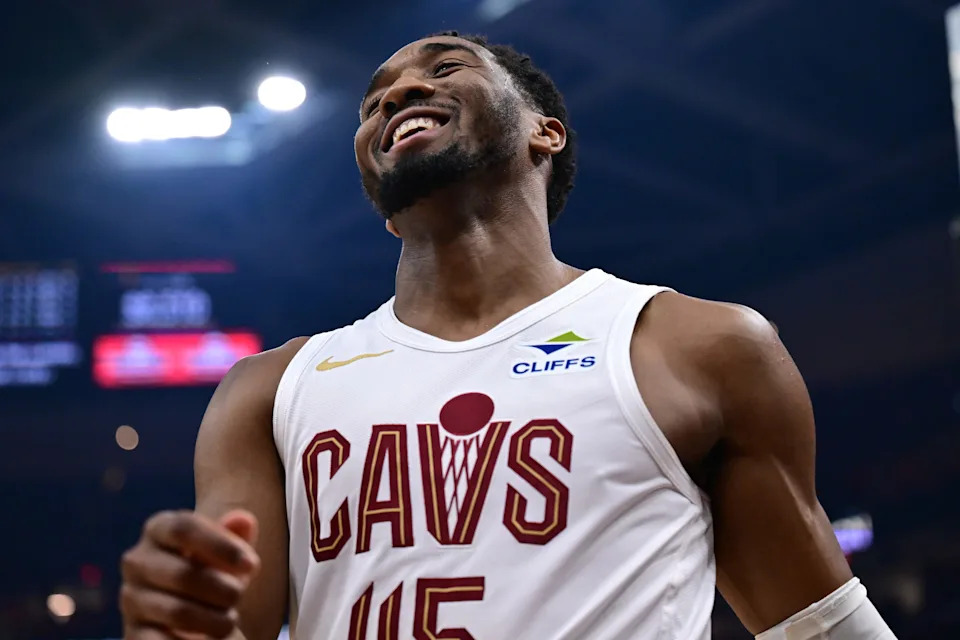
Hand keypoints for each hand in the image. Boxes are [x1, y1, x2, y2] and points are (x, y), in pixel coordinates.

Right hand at [121, 509, 260, 638]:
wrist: (187, 612)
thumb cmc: (211, 571)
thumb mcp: (226, 552)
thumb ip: (235, 536)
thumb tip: (243, 521)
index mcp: (159, 529)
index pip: (184, 528)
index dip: (221, 545)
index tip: (252, 565)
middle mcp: (137, 561)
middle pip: (183, 573)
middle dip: (223, 589)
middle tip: (239, 596)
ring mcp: (131, 598)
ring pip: (178, 612)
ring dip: (214, 620)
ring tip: (229, 620)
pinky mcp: (132, 633)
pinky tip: (209, 639)